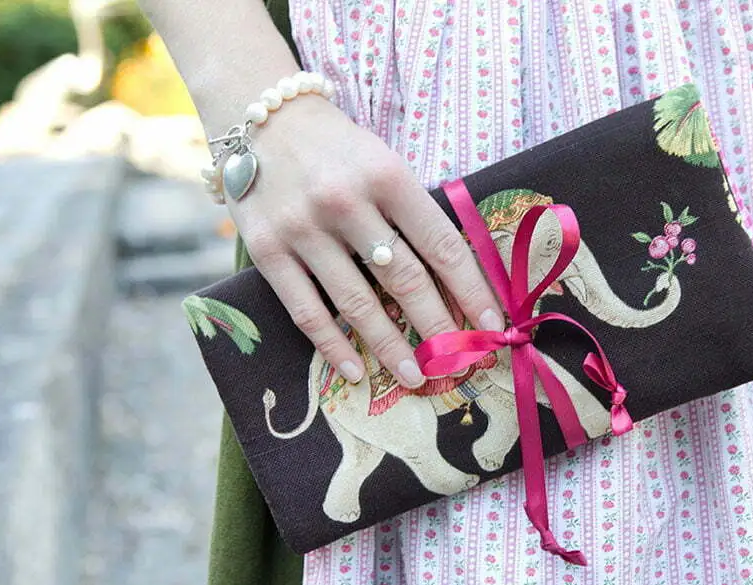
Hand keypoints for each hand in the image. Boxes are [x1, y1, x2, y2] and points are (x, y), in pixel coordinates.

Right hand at [225, 97, 502, 386]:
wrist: (263, 120)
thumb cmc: (339, 149)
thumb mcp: (385, 163)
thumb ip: (413, 214)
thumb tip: (454, 281)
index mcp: (387, 177)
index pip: (439, 244)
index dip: (469, 288)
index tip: (489, 323)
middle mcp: (345, 203)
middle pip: (403, 279)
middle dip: (437, 326)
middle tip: (459, 361)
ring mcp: (303, 229)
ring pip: (357, 303)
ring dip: (390, 347)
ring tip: (416, 376)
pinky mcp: (267, 251)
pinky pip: (306, 311)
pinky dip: (333, 346)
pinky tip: (355, 372)